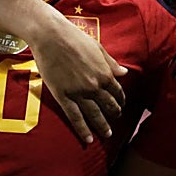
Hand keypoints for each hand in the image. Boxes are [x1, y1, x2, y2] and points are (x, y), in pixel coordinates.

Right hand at [28, 16, 126, 142]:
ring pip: (94, 114)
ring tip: (107, 134)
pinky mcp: (63, 96)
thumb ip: (111, 63)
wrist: (51, 36)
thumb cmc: (74, 37)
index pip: (117, 92)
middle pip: (108, 106)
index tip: (120, 105)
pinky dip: (82, 129)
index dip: (120, 100)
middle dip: (114, 114)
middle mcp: (94, 86)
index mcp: (104, 73)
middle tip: (115, 121)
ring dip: (102, 126)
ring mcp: (79, 92)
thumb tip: (124, 73)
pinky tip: (88, 139)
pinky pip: (75, 117)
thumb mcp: (98, 48)